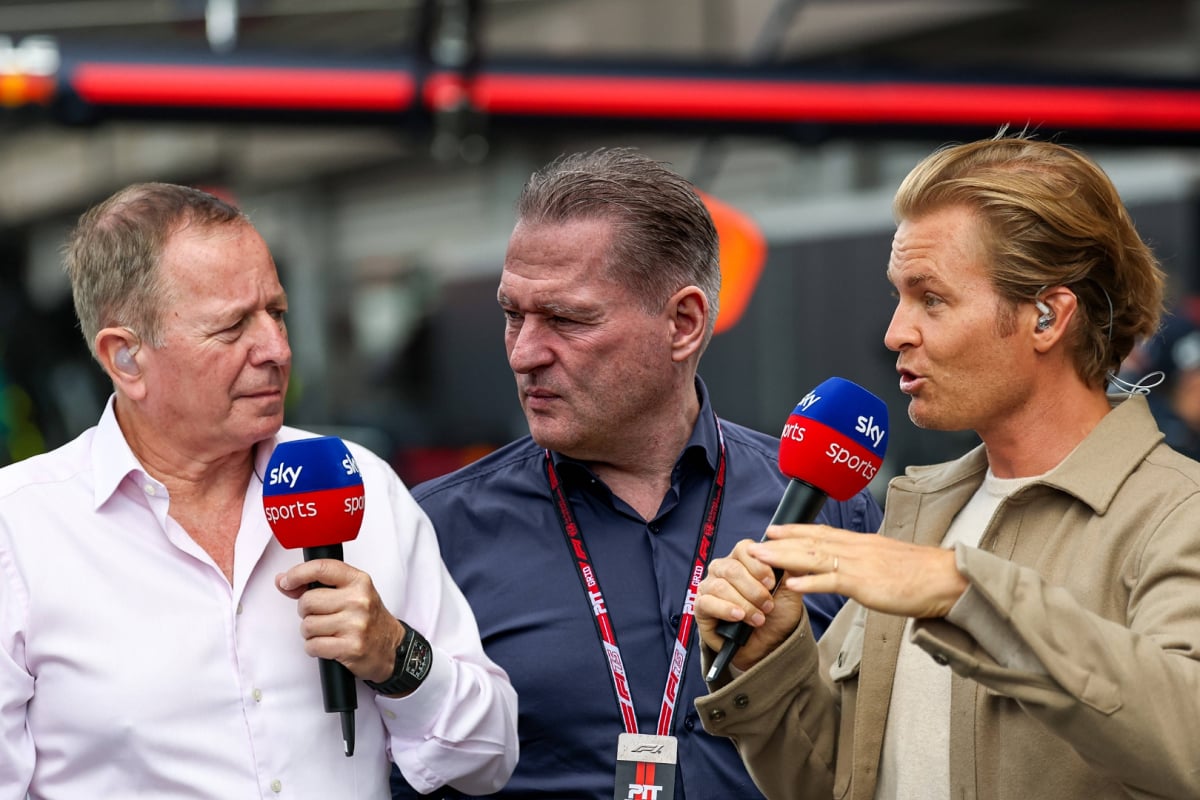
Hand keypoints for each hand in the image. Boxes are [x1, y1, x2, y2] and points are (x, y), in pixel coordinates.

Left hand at [276, 560, 404, 682]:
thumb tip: (282, 581)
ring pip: (307, 626)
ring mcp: (356, 624)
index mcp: (358, 581)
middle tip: (320, 615)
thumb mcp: (350, 593)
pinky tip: (328, 644)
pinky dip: (314, 648)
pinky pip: (313, 646)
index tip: (287, 581)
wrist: (391, 647)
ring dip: (310, 632)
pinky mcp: (351, 647)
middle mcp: (358, 600)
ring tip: (327, 631)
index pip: (321, 568)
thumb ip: (317, 585)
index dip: (297, 574)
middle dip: (306, 611)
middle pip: (307, 601)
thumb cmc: (368, 618)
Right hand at [695, 538, 809, 671]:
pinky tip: (739, 617)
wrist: (770, 644)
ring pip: (721, 586)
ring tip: (758, 619)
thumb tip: (793, 552)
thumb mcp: (790, 589)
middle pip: (732, 569)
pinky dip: (725, 610)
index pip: (744, 548)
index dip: (758, 565)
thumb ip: (792, 568)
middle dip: (754, 590)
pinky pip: (707, 602)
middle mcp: (723, 569)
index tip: (772, 583)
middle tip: (768, 606)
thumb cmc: (777, 613)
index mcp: (743, 559)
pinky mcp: (701, 606)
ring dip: (744, 604)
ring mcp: (709, 586)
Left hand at [753, 524, 967, 617]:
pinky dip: (810, 583)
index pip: (822, 533)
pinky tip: (792, 585)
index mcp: (862, 543)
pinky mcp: (866, 584)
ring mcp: (860, 564)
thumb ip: (868, 563)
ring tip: (762, 558)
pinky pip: (833, 582)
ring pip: (815, 557)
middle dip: (781, 541)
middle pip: (812, 542)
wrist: (948, 578)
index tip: (774, 529)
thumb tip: (854, 569)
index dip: (796, 531)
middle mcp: (857, 548)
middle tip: (756, 542)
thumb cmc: (923, 575)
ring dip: (785, 557)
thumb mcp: (889, 562)